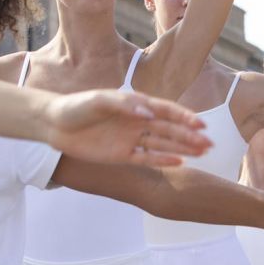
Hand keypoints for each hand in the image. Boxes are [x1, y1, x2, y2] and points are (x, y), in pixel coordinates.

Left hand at [42, 90, 211, 165]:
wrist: (53, 124)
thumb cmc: (75, 107)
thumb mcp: (98, 101)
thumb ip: (124, 105)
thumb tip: (148, 114)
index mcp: (135, 105)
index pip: (166, 111)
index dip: (185, 117)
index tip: (201, 125)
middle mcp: (137, 123)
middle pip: (170, 130)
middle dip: (190, 136)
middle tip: (210, 144)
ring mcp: (131, 140)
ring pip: (163, 144)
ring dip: (183, 148)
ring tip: (203, 154)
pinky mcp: (122, 155)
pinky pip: (147, 159)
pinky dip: (163, 160)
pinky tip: (180, 162)